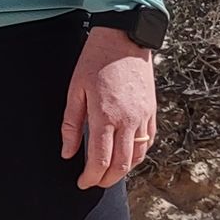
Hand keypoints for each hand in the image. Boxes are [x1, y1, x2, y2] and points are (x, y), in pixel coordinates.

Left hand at [62, 26, 156, 188]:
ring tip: (109, 173)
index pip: (100, 160)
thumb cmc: (95, 61)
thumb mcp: (75, 90)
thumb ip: (71, 125)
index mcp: (106, 116)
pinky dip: (139, 154)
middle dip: (106, 179)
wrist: (124, 37)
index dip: (90, 177)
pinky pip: (149, 141)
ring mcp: (143, 116)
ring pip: (138, 156)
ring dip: (124, 170)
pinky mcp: (152, 110)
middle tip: (93, 182)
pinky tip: (128, 156)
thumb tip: (67, 154)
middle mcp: (128, 120)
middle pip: (121, 165)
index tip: (81, 182)